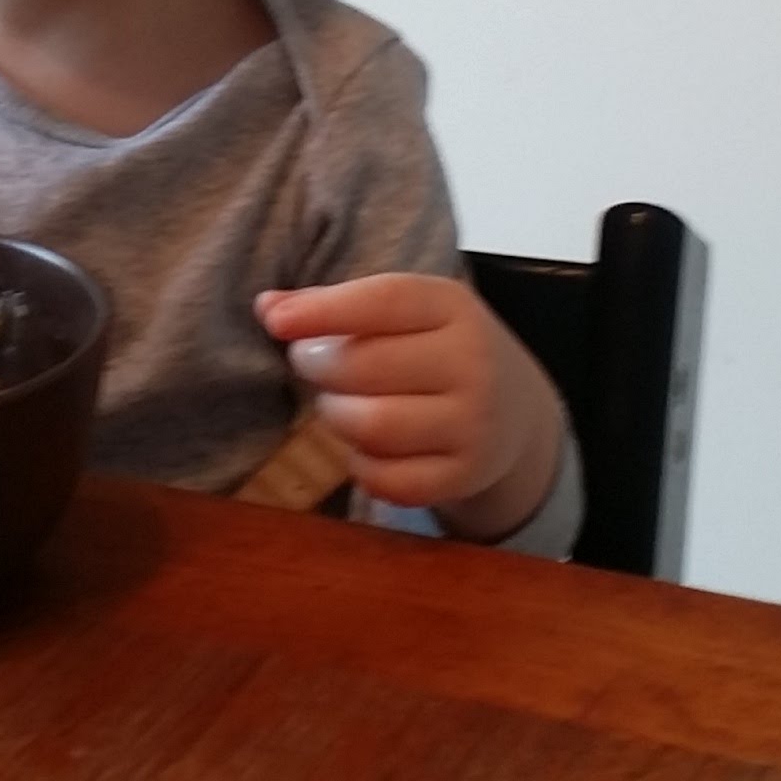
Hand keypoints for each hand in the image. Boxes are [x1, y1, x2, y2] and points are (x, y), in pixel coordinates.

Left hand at [255, 273, 565, 542]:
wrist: (513, 412)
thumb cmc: (436, 350)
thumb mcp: (405, 313)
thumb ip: (334, 304)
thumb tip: (266, 306)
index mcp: (453, 307)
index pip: (386, 300)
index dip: (324, 310)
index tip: (274, 320)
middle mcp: (472, 364)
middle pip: (367, 367)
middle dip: (319, 367)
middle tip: (310, 363)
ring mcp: (473, 424)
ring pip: (373, 427)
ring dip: (337, 416)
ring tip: (338, 403)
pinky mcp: (464, 475)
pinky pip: (388, 480)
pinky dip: (360, 466)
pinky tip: (363, 447)